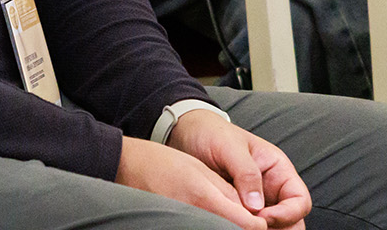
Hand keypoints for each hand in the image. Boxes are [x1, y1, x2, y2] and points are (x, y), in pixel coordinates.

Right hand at [115, 135, 270, 229]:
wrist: (125, 169)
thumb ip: (227, 191)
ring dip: (227, 226)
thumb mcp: (199, 169)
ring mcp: (184, 226)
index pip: (249, 225)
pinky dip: (211, 227)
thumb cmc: (159, 163)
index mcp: (205, 198)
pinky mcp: (177, 228)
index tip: (260, 217)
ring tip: (228, 216)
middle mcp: (196, 218)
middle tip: (246, 217)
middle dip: (244, 227)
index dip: (260, 223)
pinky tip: (210, 220)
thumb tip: (253, 211)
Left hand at [169, 111, 310, 228]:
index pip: (299, 200)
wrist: (186, 133)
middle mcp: (271, 188)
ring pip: (272, 227)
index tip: (263, 217)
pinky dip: (245, 228)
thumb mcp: (229, 147)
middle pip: (291, 220)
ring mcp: (255, 201)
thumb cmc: (211, 133)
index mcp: (278, 170)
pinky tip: (232, 226)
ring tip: (241, 226)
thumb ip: (246, 173)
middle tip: (254, 227)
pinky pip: (249, 225)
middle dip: (279, 228)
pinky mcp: (238, 209)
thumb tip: (257, 205)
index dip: (288, 214)